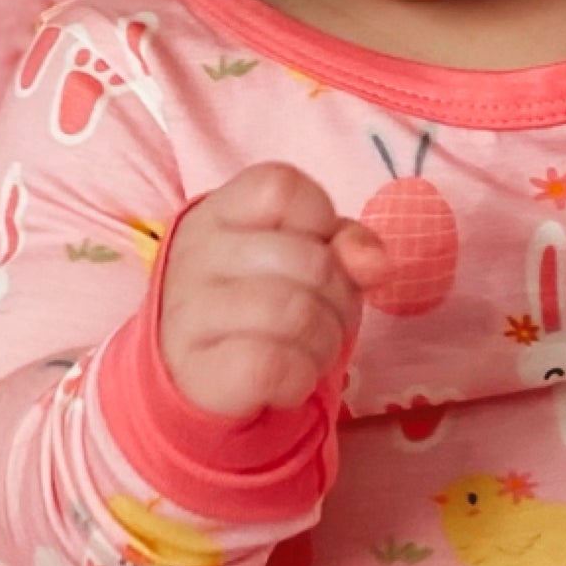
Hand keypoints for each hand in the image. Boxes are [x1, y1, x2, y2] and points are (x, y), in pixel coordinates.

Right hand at [157, 162, 388, 419]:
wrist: (193, 371)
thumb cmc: (259, 298)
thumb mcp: (303, 254)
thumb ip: (344, 243)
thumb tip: (375, 263)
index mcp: (218, 213)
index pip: (282, 188)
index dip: (320, 218)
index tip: (315, 249)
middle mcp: (195, 256)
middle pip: (309, 261)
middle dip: (340, 296)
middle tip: (325, 315)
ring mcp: (190, 313)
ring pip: (297, 315)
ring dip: (326, 341)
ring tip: (311, 347)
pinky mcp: (197, 370)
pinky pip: (274, 366)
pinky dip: (301, 376)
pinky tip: (292, 376)